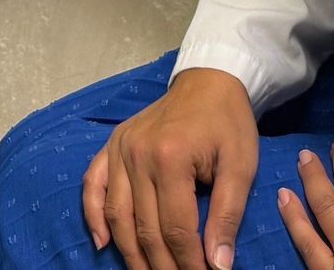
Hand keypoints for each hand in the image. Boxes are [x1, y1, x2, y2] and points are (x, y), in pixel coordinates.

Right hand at [82, 66, 257, 269]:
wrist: (209, 82)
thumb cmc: (228, 123)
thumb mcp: (241, 167)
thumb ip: (227, 216)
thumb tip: (219, 264)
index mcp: (171, 158)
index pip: (175, 227)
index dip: (189, 261)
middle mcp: (137, 154)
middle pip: (144, 227)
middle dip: (161, 265)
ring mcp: (119, 149)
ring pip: (117, 214)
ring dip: (129, 252)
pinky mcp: (112, 145)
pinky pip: (93, 185)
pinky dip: (93, 215)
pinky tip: (102, 243)